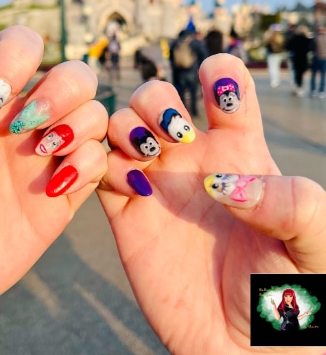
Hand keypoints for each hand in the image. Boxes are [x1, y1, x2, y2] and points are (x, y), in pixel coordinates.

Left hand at [0, 26, 107, 352]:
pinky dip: (89, 165)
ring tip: (45, 151)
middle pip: (74, 75)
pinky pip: (99, 163)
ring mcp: (46, 158)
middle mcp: (22, 122)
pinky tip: (52, 188)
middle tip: (27, 125)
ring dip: (79, 126)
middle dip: (63, 90)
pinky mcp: (63, 197)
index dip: (16, 59)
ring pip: (95, 115)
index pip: (21, 47)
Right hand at [98, 54, 325, 354]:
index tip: (218, 96)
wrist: (247, 353)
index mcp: (240, 150)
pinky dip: (103, 164)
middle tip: (176, 136)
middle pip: (156, 95)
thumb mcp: (314, 244)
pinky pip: (98, 171)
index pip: (224, 87)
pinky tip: (133, 188)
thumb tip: (224, 182)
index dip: (218, 75)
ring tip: (149, 156)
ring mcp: (156, 185)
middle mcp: (192, 159)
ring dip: (125, 125)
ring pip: (119, 125)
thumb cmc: (292, 298)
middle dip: (156, 99)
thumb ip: (290, 201)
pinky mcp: (127, 215)